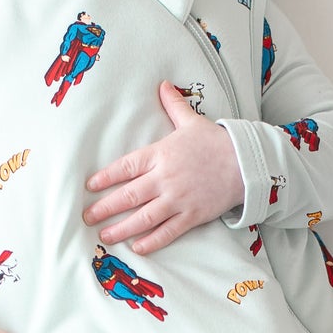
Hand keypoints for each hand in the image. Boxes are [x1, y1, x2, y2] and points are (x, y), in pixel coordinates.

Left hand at [80, 81, 244, 255]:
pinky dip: (151, 241)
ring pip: (143, 217)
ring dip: (121, 228)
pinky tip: (137, 247)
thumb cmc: (217, 142)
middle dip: (105, 207)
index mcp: (161, 154)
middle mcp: (165, 178)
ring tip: (105, 235)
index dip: (105, 177)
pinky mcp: (192, 215)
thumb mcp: (192, 121)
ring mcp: (178, 199)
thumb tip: (163, 84)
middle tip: (87, 217)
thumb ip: (173, 105)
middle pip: (128, 195)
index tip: (90, 186)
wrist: (246, 163)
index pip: (125, 167)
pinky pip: (167, 231)